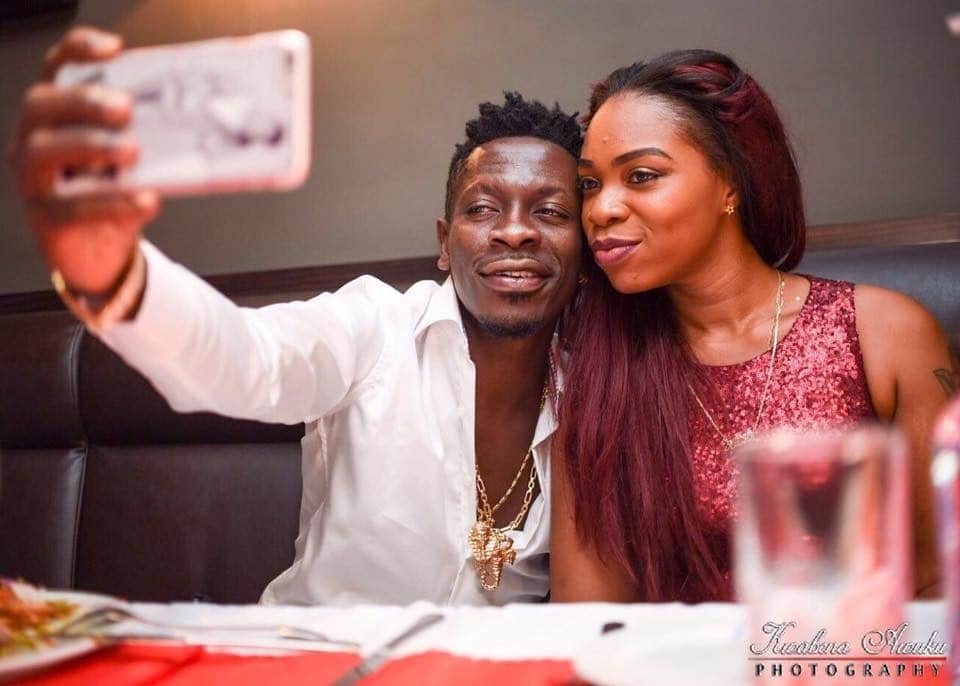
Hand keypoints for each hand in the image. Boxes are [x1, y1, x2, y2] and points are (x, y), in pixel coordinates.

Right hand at [10, 26, 160, 294]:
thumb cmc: (118, 195)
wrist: (105, 255)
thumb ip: (149, 135)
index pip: (59, 70)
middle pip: (42, 105)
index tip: (114, 49)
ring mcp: (35, 180)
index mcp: (60, 116)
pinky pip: (72, 206)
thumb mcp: (135, 160)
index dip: (79, 52)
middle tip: (125, 108)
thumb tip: (194, 116)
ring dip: (90, 145)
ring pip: (44, 151)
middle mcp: (37, 140)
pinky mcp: (47, 219)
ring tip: (132, 151)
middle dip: (84, 101)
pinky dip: (112, 202)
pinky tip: (145, 199)